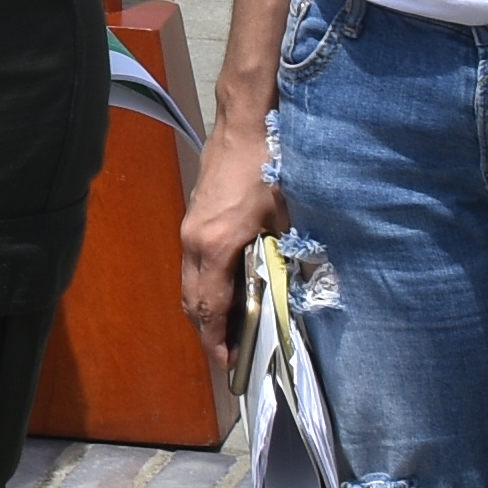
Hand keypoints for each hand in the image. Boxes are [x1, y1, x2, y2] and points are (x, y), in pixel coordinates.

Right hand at [174, 119, 285, 360]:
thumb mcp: (287, 216)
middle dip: (209, 331)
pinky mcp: (194, 216)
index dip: (216, 341)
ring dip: (207, 308)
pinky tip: (233, 288)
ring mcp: (189, 228)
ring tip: (233, 327)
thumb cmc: (269, 166)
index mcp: (215, 246)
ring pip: (190, 282)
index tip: (229, 365)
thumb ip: (287, 256)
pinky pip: (194, 263)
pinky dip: (208, 285)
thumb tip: (298, 291)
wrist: (245, 122)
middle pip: (191, 301)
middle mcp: (194, 241)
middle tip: (233, 354)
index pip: (208, 308)